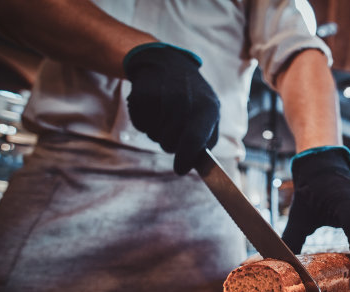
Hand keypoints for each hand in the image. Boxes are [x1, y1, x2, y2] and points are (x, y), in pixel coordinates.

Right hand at [123, 43, 219, 174]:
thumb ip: (207, 138)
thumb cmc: (192, 96)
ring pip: (154, 136)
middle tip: (173, 128)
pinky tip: (153, 107)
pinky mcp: (142, 94)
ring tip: (165, 114)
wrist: (167, 64)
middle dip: (170, 143)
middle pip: (171, 143)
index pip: (194, 140)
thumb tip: (196, 162)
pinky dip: (144, 123)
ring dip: (158, 132)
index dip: (185, 158)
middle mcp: (185, 101)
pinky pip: (140, 125)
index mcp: (207, 107)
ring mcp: (162, 96)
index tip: (180, 170)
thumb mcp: (209, 112)